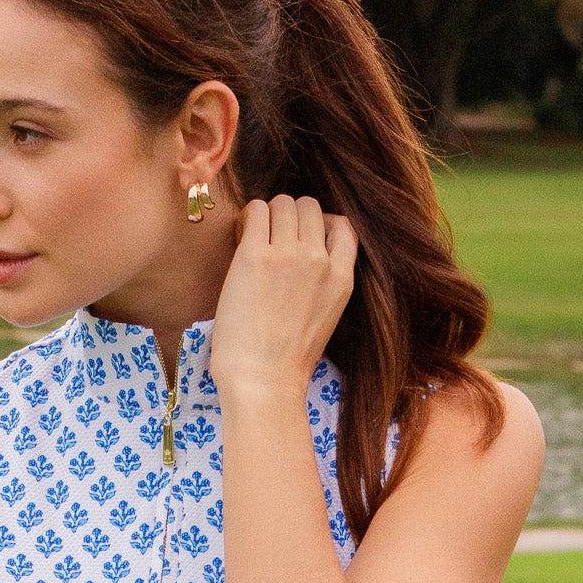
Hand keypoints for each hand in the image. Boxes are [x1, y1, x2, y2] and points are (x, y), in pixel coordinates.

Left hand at [209, 194, 357, 400]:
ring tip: (253, 239)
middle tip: (271, 240)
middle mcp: (319, 259)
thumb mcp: (325, 316)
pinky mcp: (254, 256)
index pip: (342, 225)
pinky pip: (255, 210)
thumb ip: (323, 281)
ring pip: (283, 202)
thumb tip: (304, 250)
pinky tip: (239, 239)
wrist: (264, 380)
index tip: (300, 240)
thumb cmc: (287, 359)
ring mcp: (288, 254)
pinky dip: (246, 219)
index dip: (320, 225)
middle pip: (309, 207)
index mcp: (342, 277)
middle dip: (289, 217)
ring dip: (267, 214)